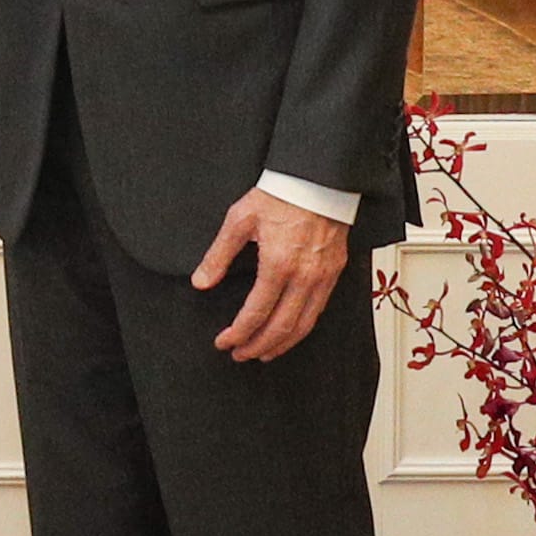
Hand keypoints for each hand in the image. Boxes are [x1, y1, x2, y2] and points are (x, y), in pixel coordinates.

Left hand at [192, 187, 347, 362]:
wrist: (318, 180)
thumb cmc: (280, 195)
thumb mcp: (239, 221)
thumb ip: (218, 256)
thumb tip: (201, 283)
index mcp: (278, 264)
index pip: (256, 313)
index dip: (238, 333)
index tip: (223, 342)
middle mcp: (304, 276)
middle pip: (281, 327)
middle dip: (257, 346)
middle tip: (240, 354)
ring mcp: (323, 277)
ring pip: (304, 325)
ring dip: (281, 344)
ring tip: (263, 353)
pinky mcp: (335, 272)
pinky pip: (319, 311)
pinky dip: (302, 329)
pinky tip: (290, 332)